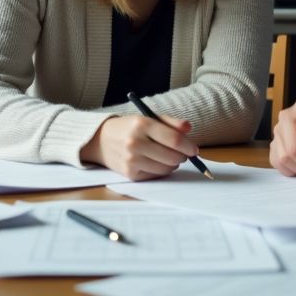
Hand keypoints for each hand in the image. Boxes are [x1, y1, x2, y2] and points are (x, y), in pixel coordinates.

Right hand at [81, 115, 196, 179]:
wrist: (101, 140)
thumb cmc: (131, 128)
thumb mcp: (150, 119)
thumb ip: (171, 123)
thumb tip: (189, 129)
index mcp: (142, 124)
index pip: (173, 139)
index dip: (188, 147)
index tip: (194, 150)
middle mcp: (135, 142)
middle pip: (172, 157)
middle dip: (182, 157)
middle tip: (182, 154)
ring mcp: (131, 160)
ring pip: (166, 169)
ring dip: (173, 165)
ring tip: (168, 157)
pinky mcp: (129, 174)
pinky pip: (155, 176)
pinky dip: (161, 171)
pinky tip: (156, 162)